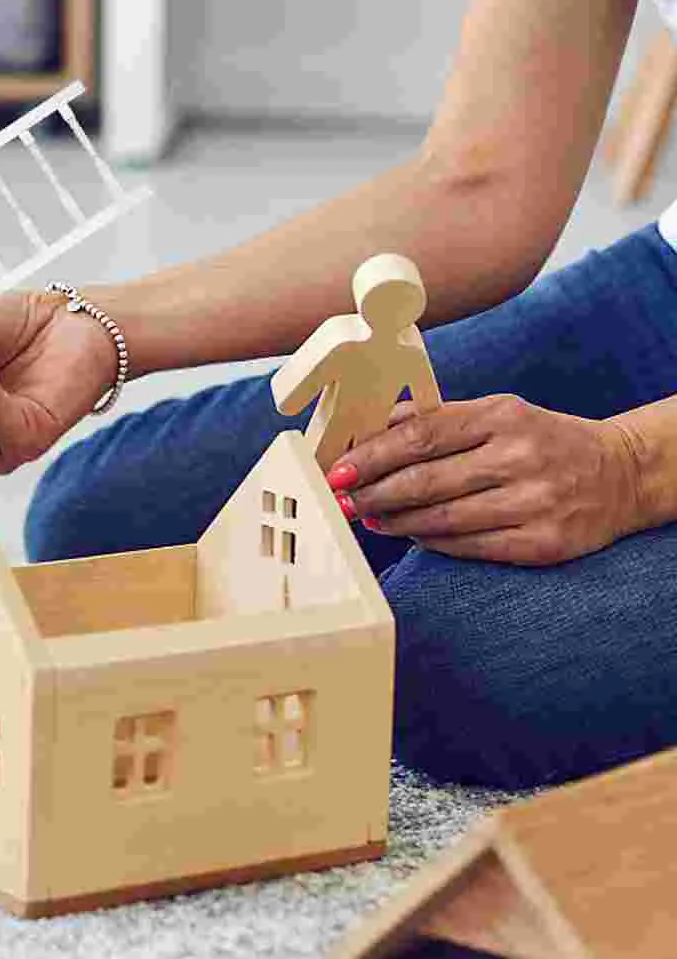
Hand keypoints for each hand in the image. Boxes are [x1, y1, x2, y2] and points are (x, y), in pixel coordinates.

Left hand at [329, 394, 644, 564]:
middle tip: (343, 500)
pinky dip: (433, 541)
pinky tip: (412, 533)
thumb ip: (436, 418)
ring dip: (396, 521)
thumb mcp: (496, 412)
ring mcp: (534, 502)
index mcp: (500, 416)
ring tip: (371, 517)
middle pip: (425, 480)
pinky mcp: (544, 543)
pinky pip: (470, 546)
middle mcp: (518, 457)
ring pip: (443, 518)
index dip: (371, 456)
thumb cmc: (541, 439)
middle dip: (374, 493)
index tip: (337, 470)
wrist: (620, 473)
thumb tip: (372, 427)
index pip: (419, 436)